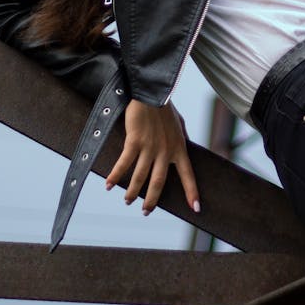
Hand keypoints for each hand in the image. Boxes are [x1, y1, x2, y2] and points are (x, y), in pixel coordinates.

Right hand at [105, 99, 199, 216]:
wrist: (152, 92)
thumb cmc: (164, 107)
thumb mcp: (179, 123)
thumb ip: (181, 137)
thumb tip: (185, 144)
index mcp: (179, 147)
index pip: (188, 174)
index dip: (191, 192)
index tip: (195, 208)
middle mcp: (166, 151)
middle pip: (159, 183)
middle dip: (152, 200)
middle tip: (146, 211)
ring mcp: (150, 147)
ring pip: (140, 177)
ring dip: (133, 192)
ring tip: (128, 200)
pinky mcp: (135, 141)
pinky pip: (124, 163)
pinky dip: (115, 175)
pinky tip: (109, 185)